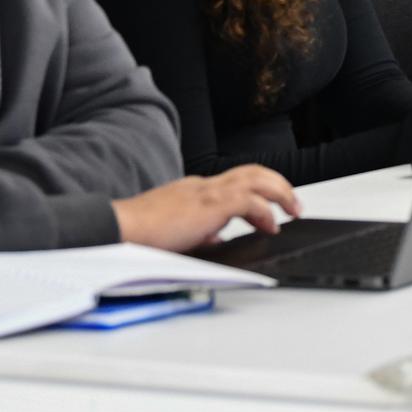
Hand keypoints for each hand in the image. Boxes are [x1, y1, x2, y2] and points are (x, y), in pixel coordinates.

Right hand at [113, 165, 300, 251]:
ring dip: (280, 192)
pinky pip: (249, 201)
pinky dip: (265, 212)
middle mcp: (203, 185)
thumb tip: (216, 239)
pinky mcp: (211, 205)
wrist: (119, 228)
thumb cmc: (138, 234)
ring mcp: (207, 192)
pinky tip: (270, 226)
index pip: (233, 181)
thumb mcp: (175, 231)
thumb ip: (198, 232)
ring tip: (292, 210)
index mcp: (194, 190)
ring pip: (256, 179)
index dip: (256, 191)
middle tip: (293, 204)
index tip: (268, 210)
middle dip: (277, 185)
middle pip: (252, 172)